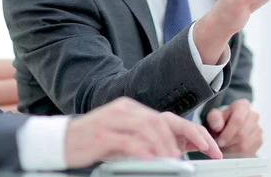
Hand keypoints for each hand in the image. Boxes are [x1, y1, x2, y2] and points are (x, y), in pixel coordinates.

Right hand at [64, 97, 221, 167]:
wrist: (61, 141)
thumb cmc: (93, 143)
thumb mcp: (124, 141)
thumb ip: (146, 141)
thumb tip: (176, 151)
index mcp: (133, 110)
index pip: (168, 118)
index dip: (192, 131)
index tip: (209, 147)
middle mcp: (126, 110)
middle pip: (163, 121)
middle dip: (188, 137)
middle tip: (202, 154)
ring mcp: (114, 120)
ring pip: (150, 128)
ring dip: (167, 147)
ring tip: (177, 162)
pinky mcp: (103, 133)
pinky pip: (129, 141)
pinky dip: (144, 152)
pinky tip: (154, 161)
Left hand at [205, 99, 262, 156]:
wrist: (227, 126)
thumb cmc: (220, 120)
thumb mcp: (213, 116)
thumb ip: (214, 119)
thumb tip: (218, 126)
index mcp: (243, 105)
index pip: (238, 120)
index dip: (227, 133)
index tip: (219, 140)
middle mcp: (253, 115)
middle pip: (242, 134)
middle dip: (229, 142)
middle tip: (220, 145)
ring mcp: (258, 128)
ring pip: (245, 144)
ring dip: (232, 149)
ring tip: (224, 146)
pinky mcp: (260, 140)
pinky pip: (249, 151)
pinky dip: (238, 153)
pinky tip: (231, 149)